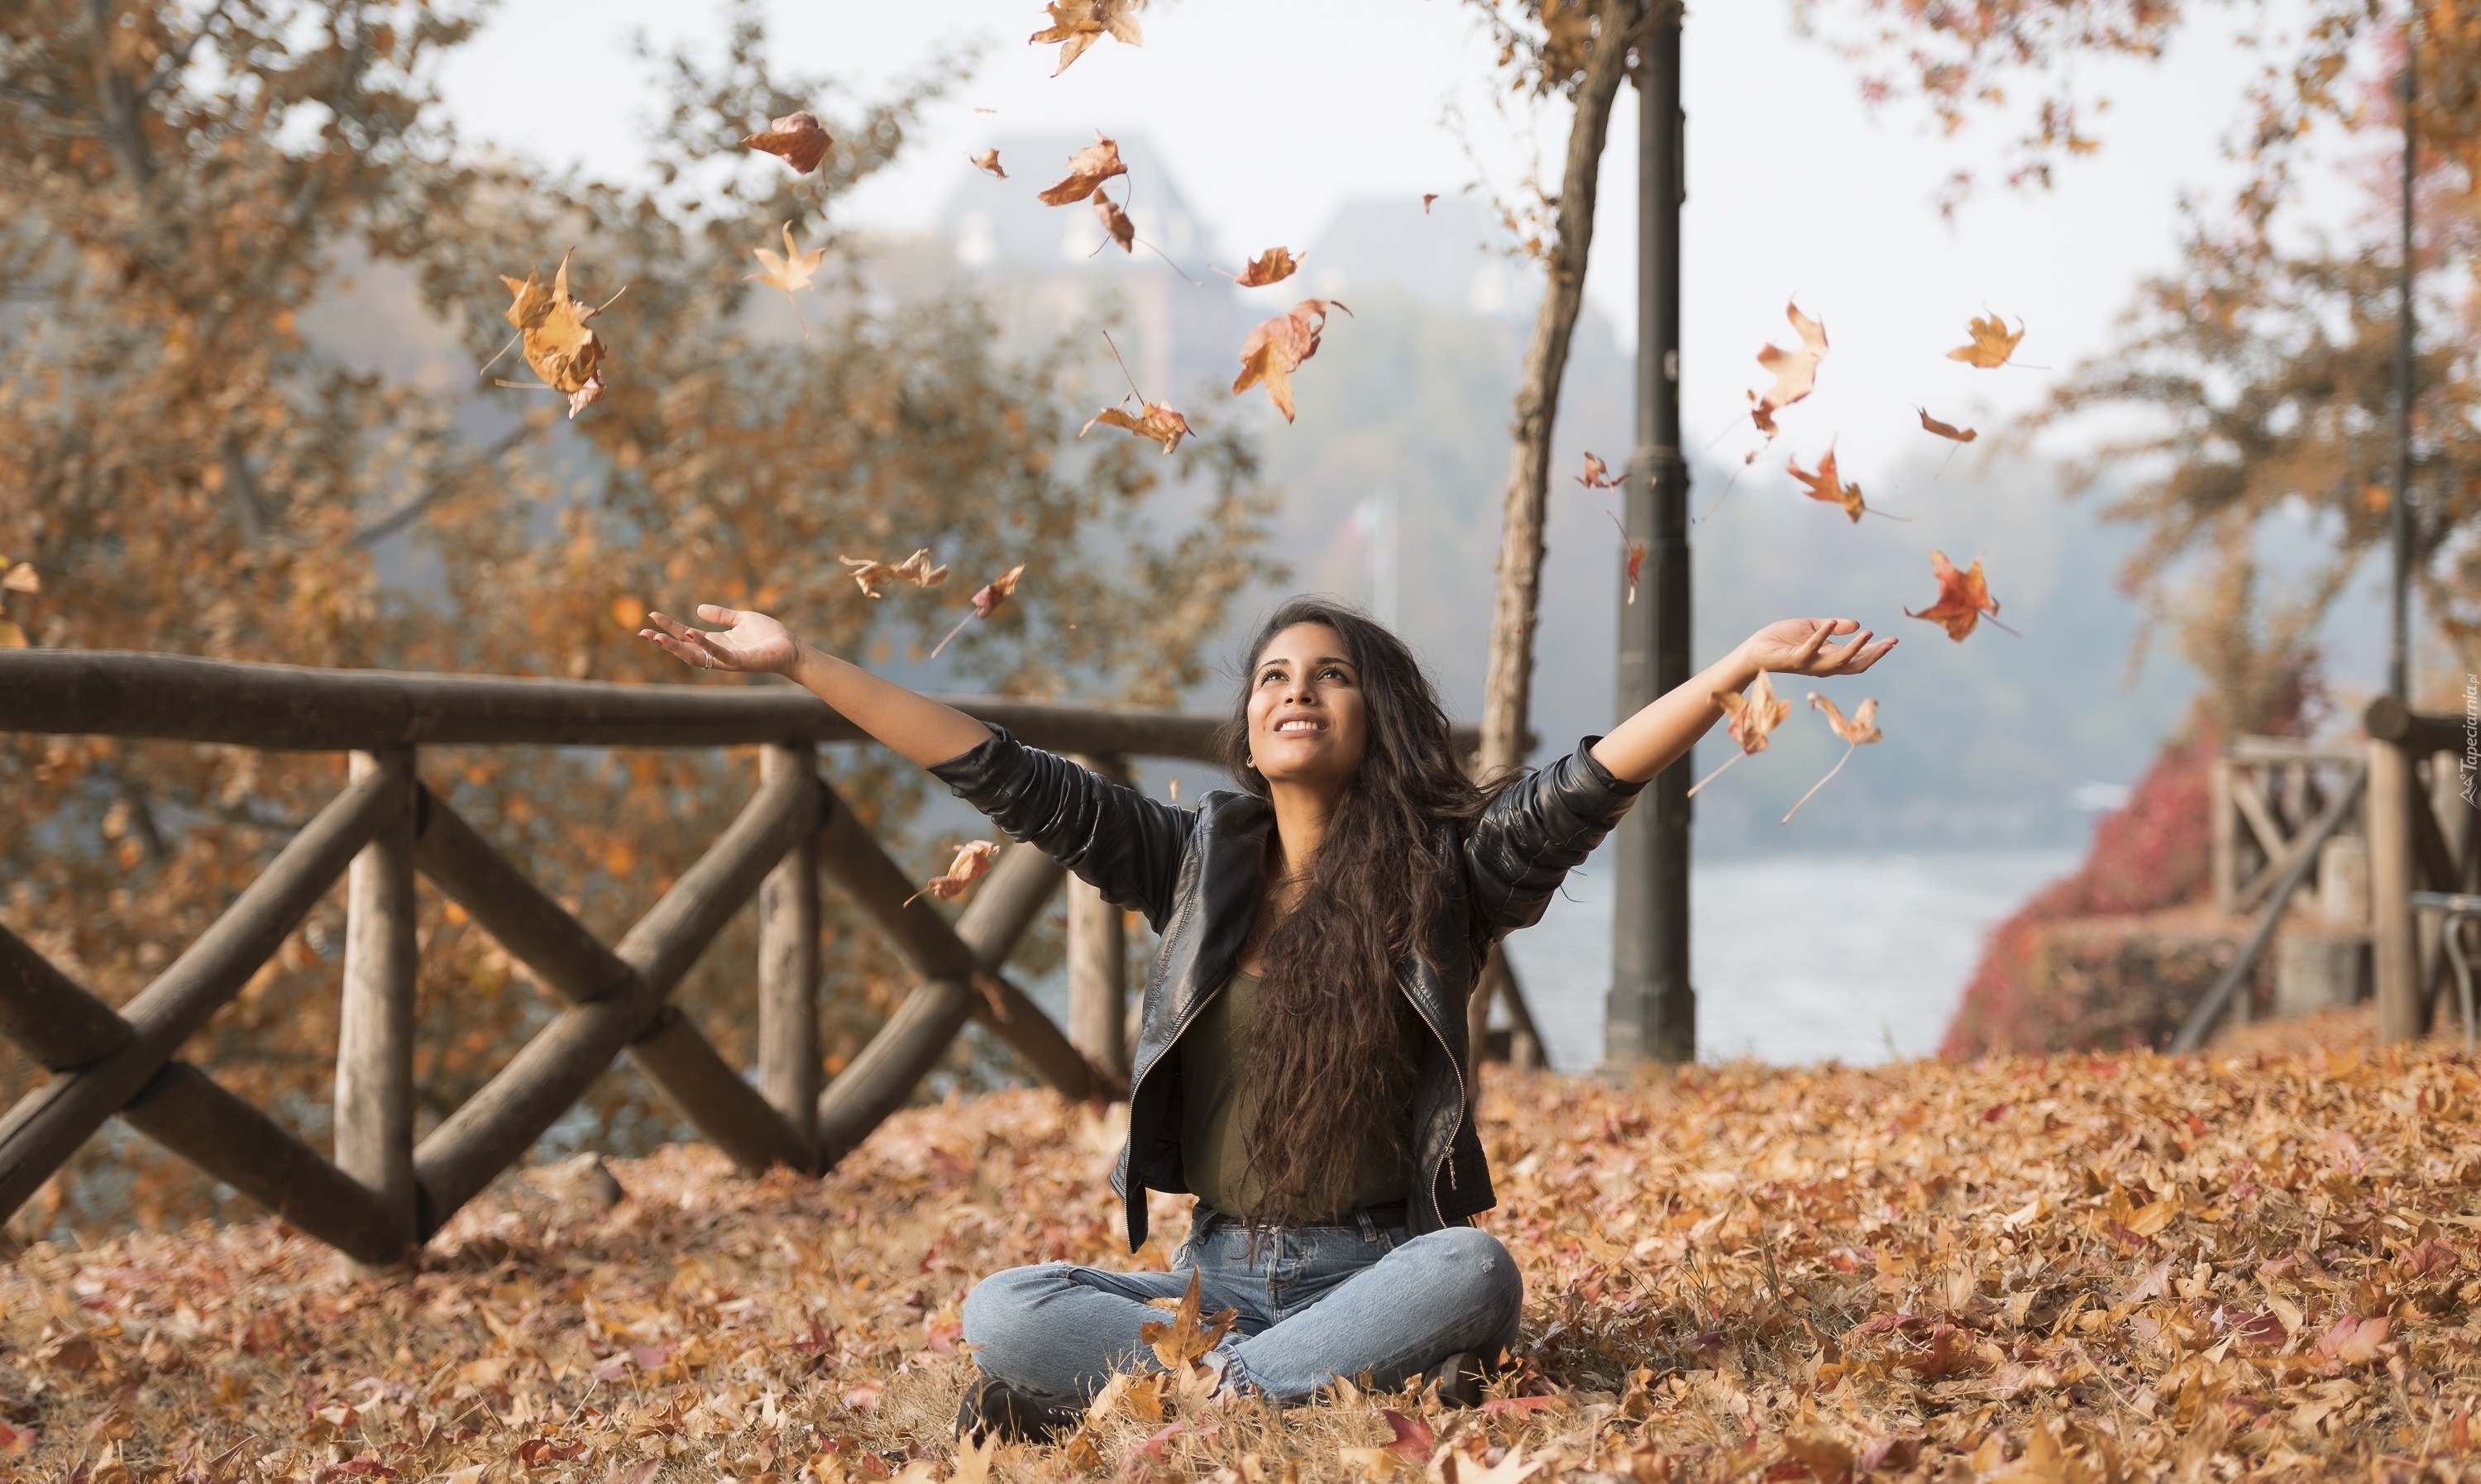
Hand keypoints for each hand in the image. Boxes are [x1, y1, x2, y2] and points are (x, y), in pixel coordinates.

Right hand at [638, 605, 802, 674]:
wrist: (791, 649)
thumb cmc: (769, 636)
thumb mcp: (741, 619)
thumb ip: (721, 615)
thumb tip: (698, 608)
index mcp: (716, 643)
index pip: (686, 636)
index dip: (669, 627)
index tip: (651, 617)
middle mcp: (717, 653)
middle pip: (684, 649)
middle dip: (664, 642)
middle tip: (643, 633)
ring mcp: (727, 660)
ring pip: (696, 656)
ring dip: (676, 647)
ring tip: (658, 637)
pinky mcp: (740, 662)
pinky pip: (719, 654)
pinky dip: (705, 644)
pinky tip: (692, 633)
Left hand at [1737, 617, 1895, 678]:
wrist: (1754, 650)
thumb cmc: (1781, 640)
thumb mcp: (1813, 629)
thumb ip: (1833, 627)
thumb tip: (1857, 625)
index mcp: (1829, 657)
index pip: (1858, 658)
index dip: (1876, 651)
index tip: (1893, 640)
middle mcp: (1822, 665)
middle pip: (1855, 665)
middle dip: (1874, 654)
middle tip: (1891, 642)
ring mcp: (1809, 664)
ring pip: (1838, 662)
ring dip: (1855, 649)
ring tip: (1869, 634)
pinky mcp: (1794, 660)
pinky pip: (1810, 649)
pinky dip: (1822, 636)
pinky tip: (1831, 622)